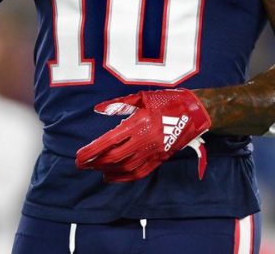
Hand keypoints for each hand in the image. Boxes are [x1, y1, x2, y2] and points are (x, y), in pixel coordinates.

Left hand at [75, 89, 210, 182]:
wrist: (195, 112)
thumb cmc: (167, 101)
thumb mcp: (142, 97)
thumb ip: (119, 105)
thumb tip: (98, 109)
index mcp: (139, 124)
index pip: (109, 142)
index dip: (92, 151)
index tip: (79, 156)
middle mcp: (145, 141)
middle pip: (114, 158)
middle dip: (95, 163)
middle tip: (82, 164)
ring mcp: (153, 152)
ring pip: (125, 168)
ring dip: (107, 170)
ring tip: (94, 168)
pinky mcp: (160, 159)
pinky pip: (139, 173)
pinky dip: (123, 177)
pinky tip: (111, 176)